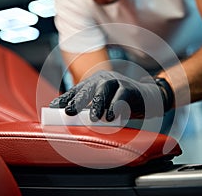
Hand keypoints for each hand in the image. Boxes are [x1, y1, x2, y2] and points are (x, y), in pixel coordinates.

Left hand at [49, 70, 173, 121]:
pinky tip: (111, 117)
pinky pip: (120, 97)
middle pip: (88, 89)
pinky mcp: (129, 88)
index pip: (77, 90)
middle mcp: (103, 79)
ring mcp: (117, 81)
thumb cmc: (121, 103)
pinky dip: (115, 107)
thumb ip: (90, 109)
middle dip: (77, 101)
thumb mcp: (103, 104)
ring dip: (97, 105)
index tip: (54, 107)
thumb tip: (73, 121)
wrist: (147, 98)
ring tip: (94, 119)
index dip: (66, 98)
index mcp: (94, 82)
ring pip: (103, 91)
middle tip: (69, 112)